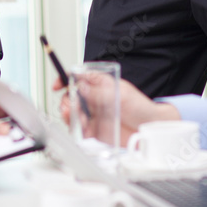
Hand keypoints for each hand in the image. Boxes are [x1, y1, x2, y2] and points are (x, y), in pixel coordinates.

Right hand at [52, 76, 177, 146]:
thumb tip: (81, 87)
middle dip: (66, 100)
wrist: (149, 129)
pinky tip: (81, 129)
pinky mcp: (94, 130)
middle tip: (70, 107)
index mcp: (100, 83)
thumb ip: (100, 92)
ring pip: (72, 113)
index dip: (66, 78)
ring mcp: (93, 114)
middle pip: (71, 96)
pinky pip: (79, 130)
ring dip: (70, 115)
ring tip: (77, 118)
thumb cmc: (140, 107)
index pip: (79, 76)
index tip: (58, 84)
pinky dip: (76, 129)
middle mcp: (94, 98)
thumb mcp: (121, 95)